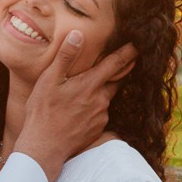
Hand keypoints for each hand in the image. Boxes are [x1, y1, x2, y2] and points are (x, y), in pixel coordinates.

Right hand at [15, 35, 137, 181]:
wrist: (44, 147)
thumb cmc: (43, 112)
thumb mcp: (49, 80)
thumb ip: (65, 57)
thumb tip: (78, 34)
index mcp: (90, 84)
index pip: (116, 63)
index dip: (128, 52)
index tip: (138, 44)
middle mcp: (101, 100)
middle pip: (115, 80)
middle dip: (115, 72)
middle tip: (110, 65)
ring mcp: (101, 116)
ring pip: (106, 98)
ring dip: (100, 92)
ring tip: (82, 93)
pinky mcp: (99, 129)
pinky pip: (101, 113)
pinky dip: (94, 108)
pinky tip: (79, 111)